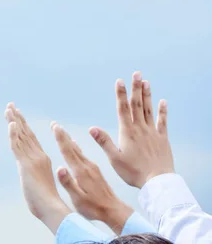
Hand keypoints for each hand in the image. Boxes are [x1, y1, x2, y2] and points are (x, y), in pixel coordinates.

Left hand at [5, 103, 70, 234]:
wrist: (51, 208)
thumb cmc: (46, 202)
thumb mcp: (38, 183)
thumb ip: (33, 175)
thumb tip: (27, 174)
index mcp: (42, 159)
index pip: (31, 138)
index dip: (24, 126)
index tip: (18, 116)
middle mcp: (38, 155)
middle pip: (25, 132)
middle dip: (17, 118)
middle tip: (11, 105)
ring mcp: (32, 158)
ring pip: (21, 135)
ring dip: (13, 121)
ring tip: (8, 108)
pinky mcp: (25, 164)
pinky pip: (18, 146)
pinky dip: (14, 134)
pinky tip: (11, 123)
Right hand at [52, 123, 132, 234]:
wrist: (114, 211)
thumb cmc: (94, 208)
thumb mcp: (78, 199)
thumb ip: (68, 183)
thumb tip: (59, 168)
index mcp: (81, 172)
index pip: (68, 151)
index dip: (60, 138)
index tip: (55, 126)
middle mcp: (87, 166)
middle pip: (72, 147)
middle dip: (62, 135)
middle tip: (54, 124)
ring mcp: (92, 168)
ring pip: (77, 149)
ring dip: (68, 139)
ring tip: (61, 131)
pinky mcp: (95, 171)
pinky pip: (83, 154)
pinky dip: (76, 147)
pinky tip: (75, 144)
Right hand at [90, 72, 173, 187]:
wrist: (157, 181)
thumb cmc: (133, 172)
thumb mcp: (114, 158)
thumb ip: (104, 142)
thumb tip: (91, 128)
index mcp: (127, 132)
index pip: (123, 109)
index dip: (120, 94)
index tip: (119, 81)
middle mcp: (140, 128)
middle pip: (137, 104)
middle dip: (135, 88)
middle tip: (136, 74)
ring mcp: (152, 132)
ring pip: (149, 110)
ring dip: (147, 95)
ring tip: (146, 82)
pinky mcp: (162, 139)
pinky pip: (162, 122)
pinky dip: (162, 111)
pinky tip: (163, 102)